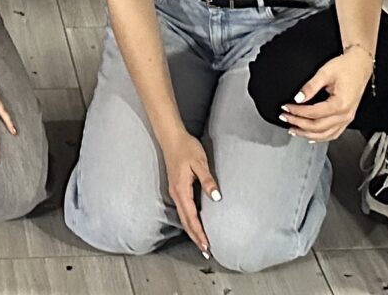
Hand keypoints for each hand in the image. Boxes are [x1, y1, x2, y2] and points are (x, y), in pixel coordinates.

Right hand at [156, 124, 218, 254]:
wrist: (171, 137)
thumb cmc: (186, 148)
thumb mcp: (199, 162)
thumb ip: (208, 180)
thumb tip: (216, 198)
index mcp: (181, 190)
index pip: (191, 217)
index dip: (199, 233)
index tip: (207, 246)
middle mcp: (176, 194)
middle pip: (185, 222)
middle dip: (196, 238)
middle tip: (206, 252)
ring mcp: (175, 191)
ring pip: (183, 217)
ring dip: (192, 231)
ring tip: (202, 243)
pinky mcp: (176, 188)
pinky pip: (183, 210)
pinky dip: (189, 221)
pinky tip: (195, 224)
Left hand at [279, 44, 372, 143]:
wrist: (360, 65)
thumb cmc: (346, 67)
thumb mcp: (325, 72)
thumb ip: (310, 86)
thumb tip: (298, 98)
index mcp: (340, 104)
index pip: (313, 113)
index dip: (297, 112)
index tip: (286, 107)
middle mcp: (345, 115)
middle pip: (318, 127)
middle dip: (298, 124)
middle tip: (285, 117)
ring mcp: (347, 119)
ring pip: (325, 135)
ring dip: (307, 134)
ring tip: (293, 129)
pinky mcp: (347, 119)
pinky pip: (333, 134)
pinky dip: (320, 137)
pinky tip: (311, 136)